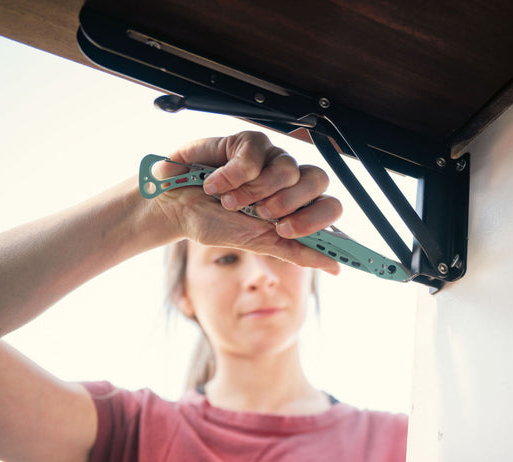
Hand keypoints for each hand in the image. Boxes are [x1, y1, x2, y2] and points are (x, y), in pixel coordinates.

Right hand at [153, 131, 342, 273]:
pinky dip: (232, 176)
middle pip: (318, 181)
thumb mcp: (258, 242)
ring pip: (289, 169)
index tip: (283, 229)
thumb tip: (335, 267)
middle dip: (287, 203)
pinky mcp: (250, 143)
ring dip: (255, 191)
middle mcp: (289, 182)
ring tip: (230, 201)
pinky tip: (214, 183)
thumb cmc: (215, 223)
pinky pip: (256, 156)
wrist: (177, 209)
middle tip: (259, 213)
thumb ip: (297, 252)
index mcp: (296, 208)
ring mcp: (271, 160)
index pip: (330, 206)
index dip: (313, 218)